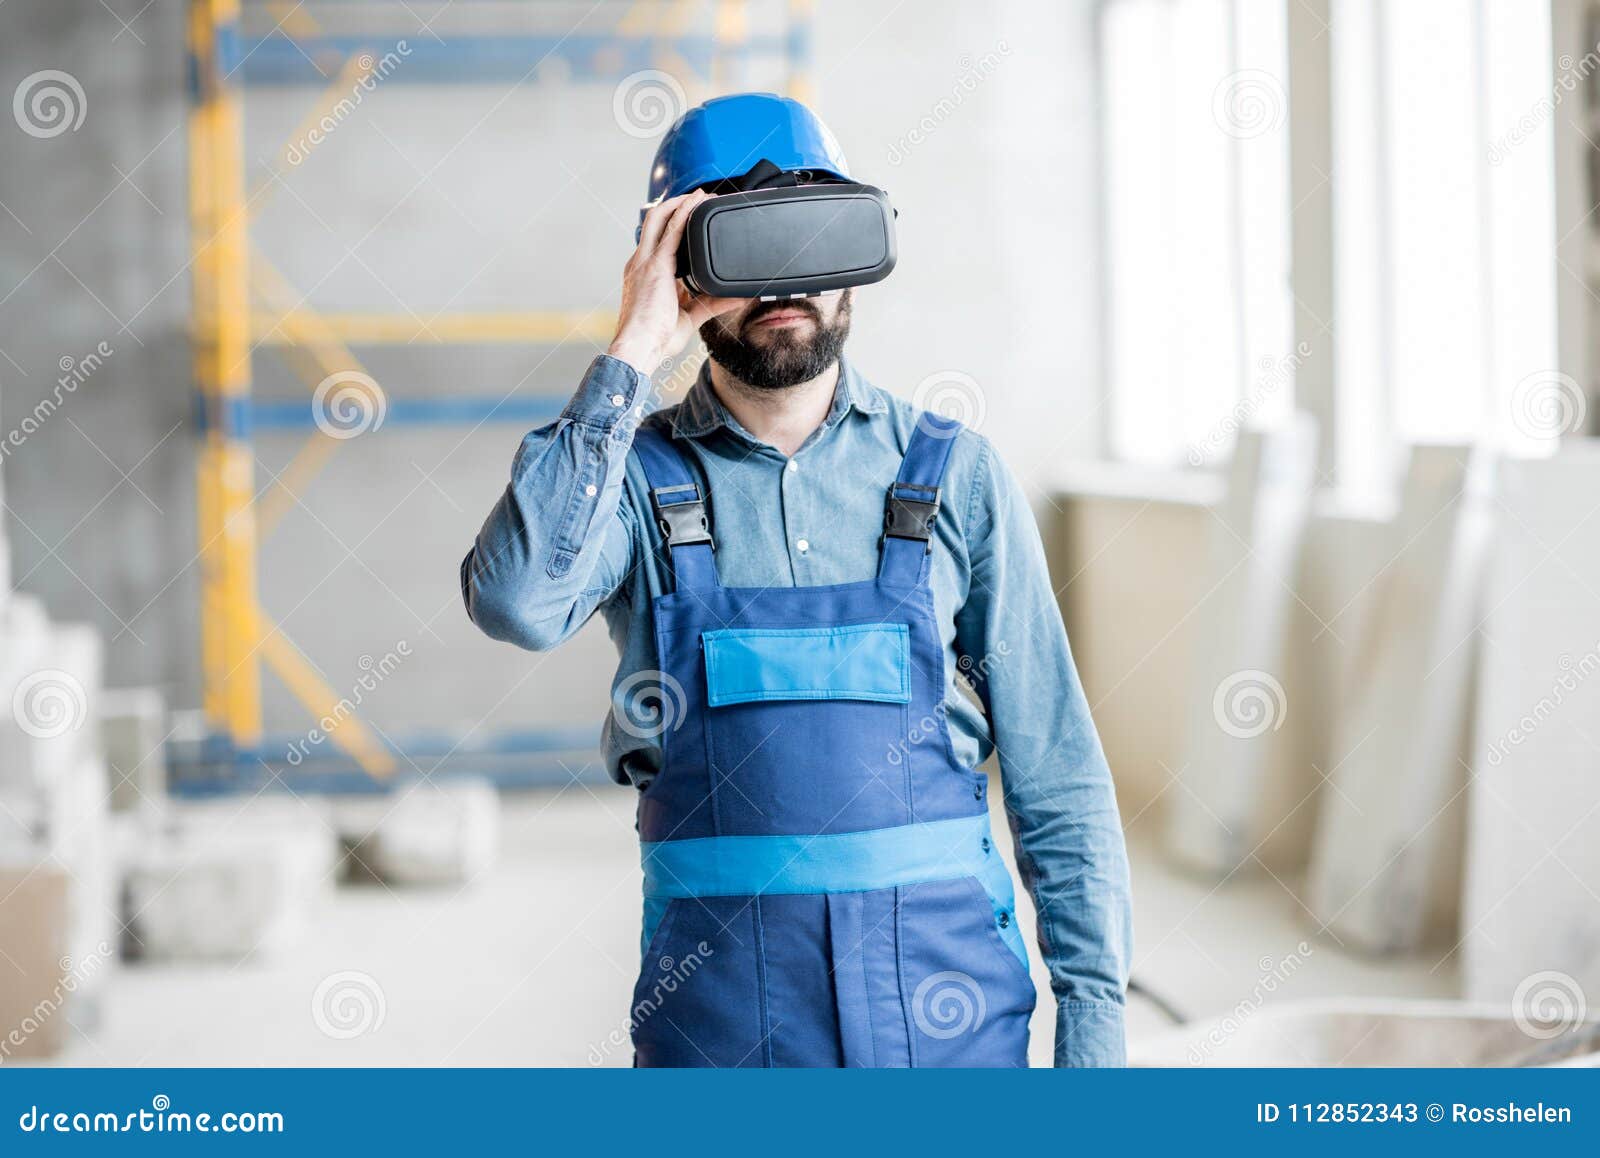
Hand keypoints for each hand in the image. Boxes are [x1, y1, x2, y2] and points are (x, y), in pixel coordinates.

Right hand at [607, 190, 740, 375]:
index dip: (673, 226)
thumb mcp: (689, 318)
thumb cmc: (655, 340)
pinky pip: (671, 230)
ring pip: (660, 218)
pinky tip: (697, 203)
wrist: (638, 349)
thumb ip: (712, 304)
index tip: (693, 220)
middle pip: (654, 222)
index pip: (657, 241)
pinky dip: (684, 213)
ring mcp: (645, 262)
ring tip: (702, 194)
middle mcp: (641, 263)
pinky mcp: (655, 265)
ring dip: (681, 203)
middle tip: (698, 197)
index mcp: (644, 275)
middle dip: (675, 206)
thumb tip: (736, 297)